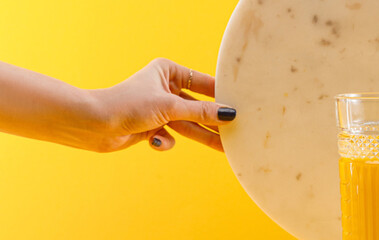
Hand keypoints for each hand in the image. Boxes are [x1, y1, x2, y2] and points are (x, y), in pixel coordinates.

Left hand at [86, 58, 235, 151]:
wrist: (93, 124)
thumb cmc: (128, 104)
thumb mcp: (170, 107)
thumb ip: (202, 112)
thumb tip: (229, 114)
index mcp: (168, 71)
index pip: (203, 83)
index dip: (221, 94)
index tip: (242, 105)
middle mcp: (164, 88)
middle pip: (197, 107)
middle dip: (213, 121)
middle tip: (238, 131)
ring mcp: (158, 108)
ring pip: (187, 124)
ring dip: (202, 136)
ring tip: (225, 148)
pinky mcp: (151, 126)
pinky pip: (170, 135)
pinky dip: (165, 140)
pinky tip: (155, 140)